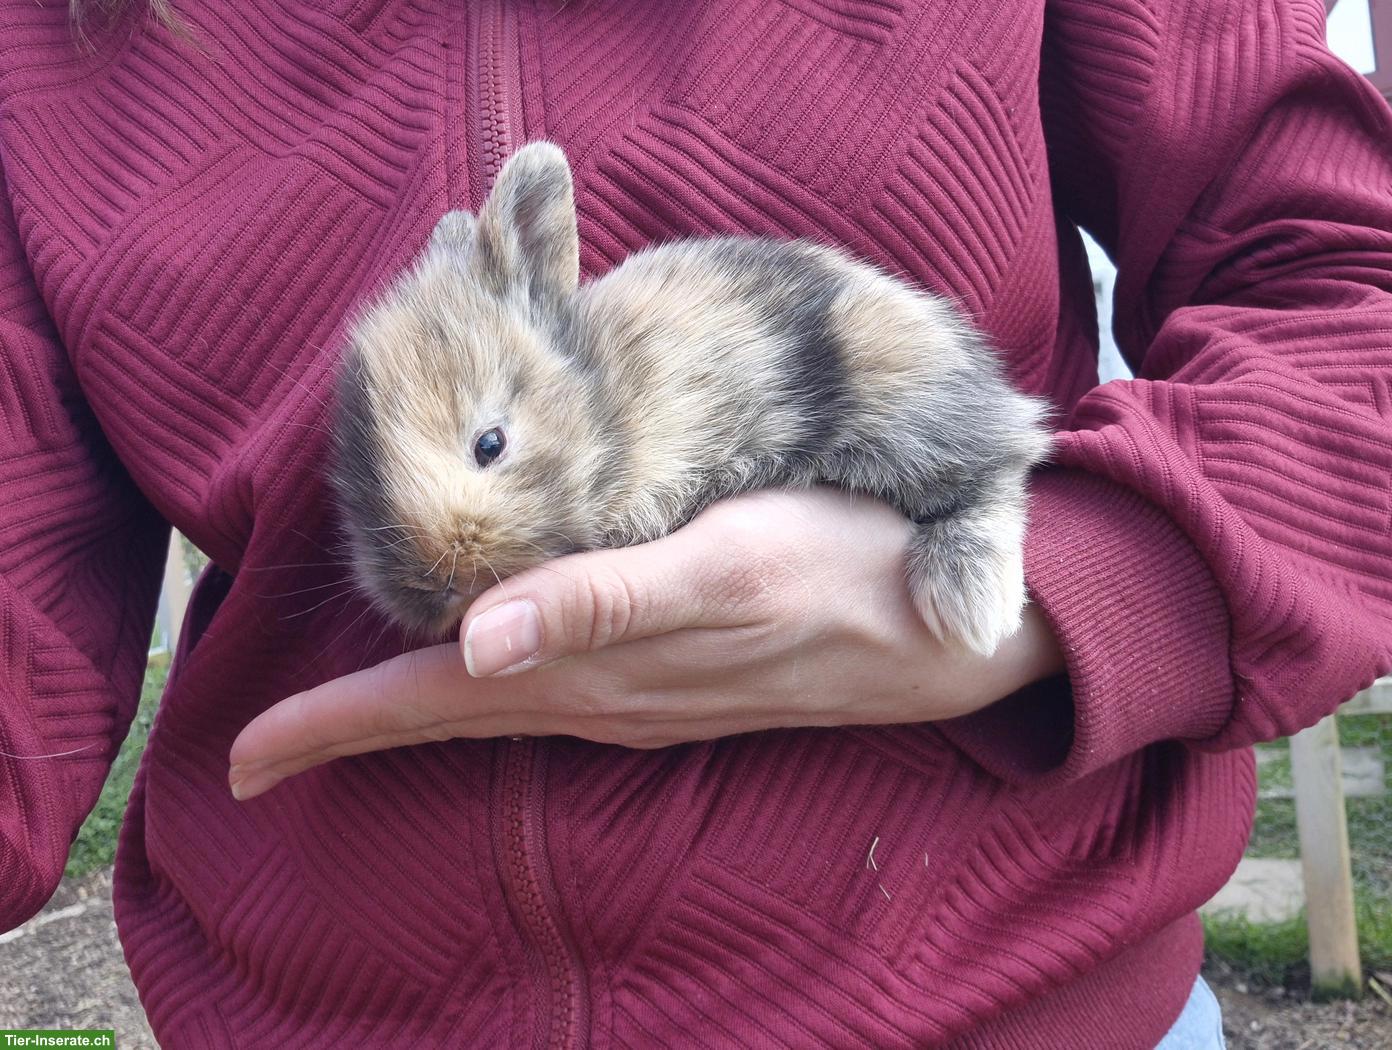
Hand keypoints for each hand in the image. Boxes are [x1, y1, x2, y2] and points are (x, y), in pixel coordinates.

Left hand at [228, 488, 1064, 799]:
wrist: (952, 628)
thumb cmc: (842, 571)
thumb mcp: (727, 569)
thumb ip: (602, 602)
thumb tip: (473, 647)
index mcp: (599, 667)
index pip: (435, 701)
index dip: (334, 723)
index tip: (243, 757)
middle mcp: (605, 694)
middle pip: (449, 715)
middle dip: (353, 725)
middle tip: (266, 743)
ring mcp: (641, 693)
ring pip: (496, 709)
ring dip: (412, 710)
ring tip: (342, 711)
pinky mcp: (675, 676)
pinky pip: (552, 693)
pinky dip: (489, 687)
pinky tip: (481, 668)